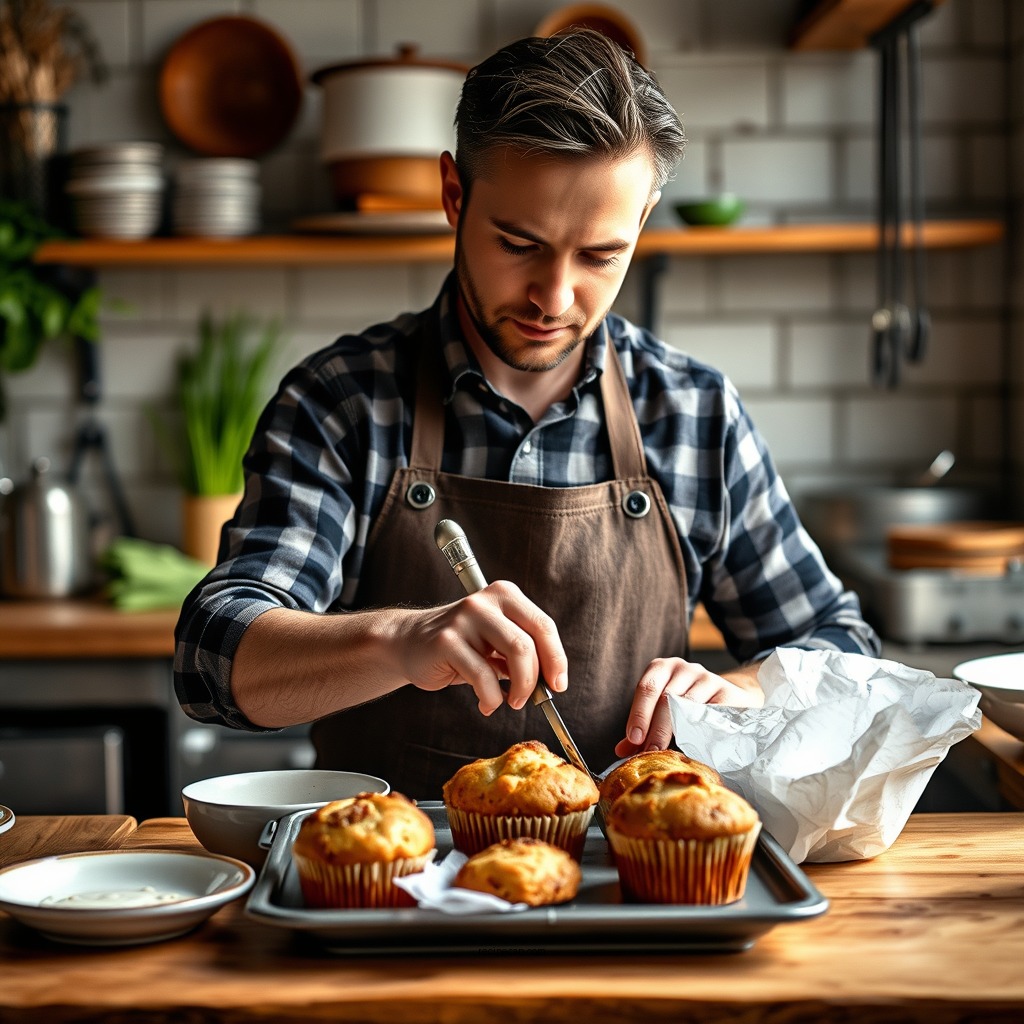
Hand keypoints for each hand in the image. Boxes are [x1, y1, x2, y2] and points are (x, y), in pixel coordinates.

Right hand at [393, 580, 567, 715]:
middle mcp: (485, 601)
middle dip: (536, 678)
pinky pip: (483, 676)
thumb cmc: (461, 647)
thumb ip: (522, 653)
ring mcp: (464, 618)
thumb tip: (550, 682)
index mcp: (504, 595)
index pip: (543, 625)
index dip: (556, 658)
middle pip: (529, 642)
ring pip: (513, 655)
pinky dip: (491, 698)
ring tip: (511, 701)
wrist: (409, 643)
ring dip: (519, 688)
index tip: (559, 684)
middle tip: (532, 698)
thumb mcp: (496, 642)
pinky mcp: (446, 641)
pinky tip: (486, 703)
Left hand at [614, 657, 763, 757]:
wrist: (729, 699)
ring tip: (671, 753)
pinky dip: (703, 730)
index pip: (646, 688)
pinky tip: (698, 746)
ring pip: (689, 706)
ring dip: (678, 732)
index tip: (634, 738)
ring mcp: (707, 678)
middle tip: (650, 752)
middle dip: (656, 728)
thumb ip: (643, 729)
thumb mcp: (662, 710)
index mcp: (662, 668)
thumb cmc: (687, 706)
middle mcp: (684, 668)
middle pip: (667, 698)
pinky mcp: (728, 692)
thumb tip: (620, 751)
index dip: (639, 713)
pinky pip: (713, 713)